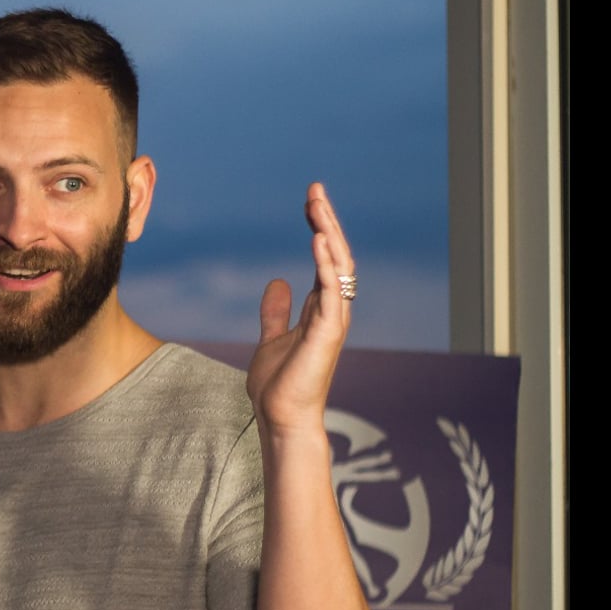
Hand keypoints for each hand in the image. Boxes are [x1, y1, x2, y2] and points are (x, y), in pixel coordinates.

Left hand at [249, 182, 354, 434]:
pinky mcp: (328, 334)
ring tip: (317, 205)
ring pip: (338, 268)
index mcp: (321, 309)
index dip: (319, 228)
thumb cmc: (279, 386)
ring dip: (329, 234)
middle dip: (326, 221)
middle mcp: (333, 310)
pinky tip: (318, 240)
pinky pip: (332, 293)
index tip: (310, 201)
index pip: (325, 258)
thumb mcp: (272, 338)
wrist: (281, 419)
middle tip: (315, 190)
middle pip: (335, 255)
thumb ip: (276, 312)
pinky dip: (326, 265)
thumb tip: (277, 283)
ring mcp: (333, 321)